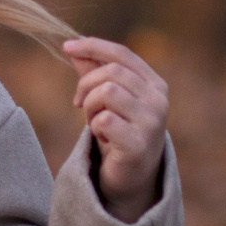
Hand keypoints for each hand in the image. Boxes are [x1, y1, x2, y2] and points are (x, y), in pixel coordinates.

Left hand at [64, 37, 168, 221]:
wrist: (131, 179)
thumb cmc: (119, 134)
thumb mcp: (107, 100)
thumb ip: (94, 73)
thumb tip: (73, 46)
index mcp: (155, 84)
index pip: (122, 54)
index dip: (93, 46)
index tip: (67, 47)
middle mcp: (159, 100)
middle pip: (111, 72)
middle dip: (86, 85)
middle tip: (79, 104)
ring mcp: (152, 123)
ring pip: (107, 92)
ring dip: (90, 106)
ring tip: (93, 122)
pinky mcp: (138, 144)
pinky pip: (104, 120)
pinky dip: (94, 127)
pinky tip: (102, 138)